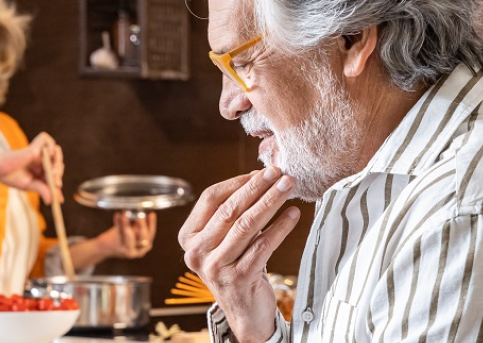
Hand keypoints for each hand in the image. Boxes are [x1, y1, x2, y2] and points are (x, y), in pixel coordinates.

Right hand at [0, 132, 63, 203]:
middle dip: (58, 174)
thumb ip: (42, 190)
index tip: (60, 200)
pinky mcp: (34, 146)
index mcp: (41, 170)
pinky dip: (51, 147)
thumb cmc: (12, 177)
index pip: (54, 176)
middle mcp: (41, 160)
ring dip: (58, 162)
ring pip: (56, 152)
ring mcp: (38, 152)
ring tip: (54, 173)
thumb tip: (52, 201)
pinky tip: (48, 156)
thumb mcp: (29, 185)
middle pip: (58, 164)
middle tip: (56, 184)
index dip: (57, 187)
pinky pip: (47, 141)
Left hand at [96, 212, 157, 258]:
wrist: (106, 249)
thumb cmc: (121, 238)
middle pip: (143, 238)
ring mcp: (128, 250)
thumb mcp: (134, 232)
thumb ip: (139, 224)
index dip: (152, 224)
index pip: (151, 234)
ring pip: (130, 236)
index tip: (151, 214)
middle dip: (142, 225)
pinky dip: (118, 223)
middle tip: (140, 215)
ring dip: (128, 223)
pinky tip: (117, 215)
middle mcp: (139, 251)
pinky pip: (118, 233)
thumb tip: (143, 209)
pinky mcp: (117, 247)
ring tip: (126, 213)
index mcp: (145, 247)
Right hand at [178, 168, 300, 342]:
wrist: (244, 310)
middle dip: (257, 188)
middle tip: (279, 173)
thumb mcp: (225, 239)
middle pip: (229, 210)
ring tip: (288, 187)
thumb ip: (233, 213)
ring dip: (271, 202)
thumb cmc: (237, 266)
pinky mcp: (238, 278)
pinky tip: (293, 215)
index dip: (238, 183)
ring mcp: (215, 267)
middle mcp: (197, 252)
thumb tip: (258, 176)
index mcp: (189, 237)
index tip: (261, 171)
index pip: (211, 199)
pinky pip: (263, 246)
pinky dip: (280, 228)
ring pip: (247, 225)